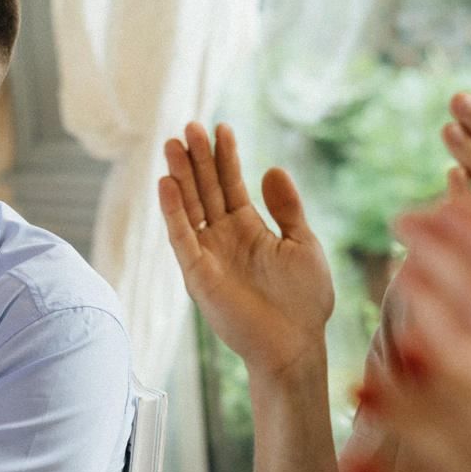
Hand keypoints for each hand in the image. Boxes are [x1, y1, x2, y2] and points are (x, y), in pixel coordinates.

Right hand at [157, 123, 333, 376]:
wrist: (295, 345)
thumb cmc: (305, 301)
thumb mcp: (303, 243)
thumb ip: (286, 208)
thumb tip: (271, 169)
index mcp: (249, 229)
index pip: (230, 184)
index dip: (225, 156)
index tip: (220, 127)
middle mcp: (223, 238)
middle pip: (205, 190)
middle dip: (198, 159)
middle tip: (189, 126)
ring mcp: (208, 255)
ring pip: (189, 207)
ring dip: (180, 177)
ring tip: (173, 144)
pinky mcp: (198, 275)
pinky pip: (181, 238)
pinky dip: (173, 211)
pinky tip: (166, 183)